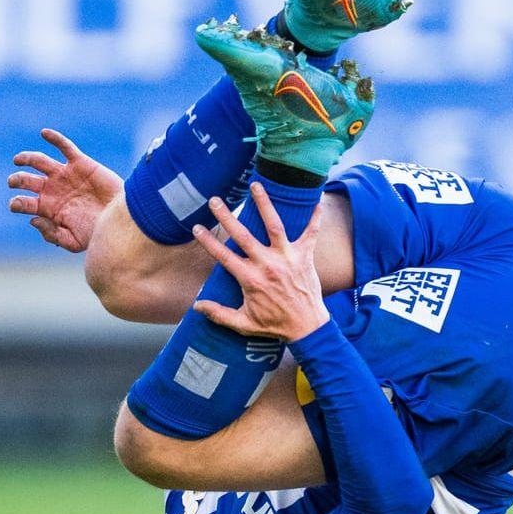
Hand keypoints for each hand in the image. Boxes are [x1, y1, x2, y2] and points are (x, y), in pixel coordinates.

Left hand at [9, 129, 122, 252]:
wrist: (122, 219)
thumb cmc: (98, 232)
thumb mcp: (73, 241)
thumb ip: (52, 234)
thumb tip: (33, 220)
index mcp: (47, 208)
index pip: (23, 202)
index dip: (16, 203)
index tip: (21, 205)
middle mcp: (52, 189)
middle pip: (25, 180)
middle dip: (16, 179)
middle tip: (13, 182)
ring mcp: (65, 175)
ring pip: (38, 161)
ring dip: (25, 158)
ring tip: (17, 159)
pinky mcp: (80, 163)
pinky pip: (65, 147)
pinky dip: (54, 138)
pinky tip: (44, 133)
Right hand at [191, 183, 329, 342]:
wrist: (307, 328)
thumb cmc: (275, 325)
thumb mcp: (244, 323)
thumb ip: (219, 314)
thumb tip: (196, 306)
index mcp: (250, 279)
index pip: (223, 256)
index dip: (208, 242)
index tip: (196, 227)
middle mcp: (268, 265)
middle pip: (244, 235)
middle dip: (227, 217)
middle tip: (215, 200)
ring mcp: (287, 258)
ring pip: (274, 225)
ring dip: (264, 204)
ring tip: (255, 185)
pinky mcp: (305, 256)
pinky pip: (311, 233)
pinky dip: (314, 217)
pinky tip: (315, 200)